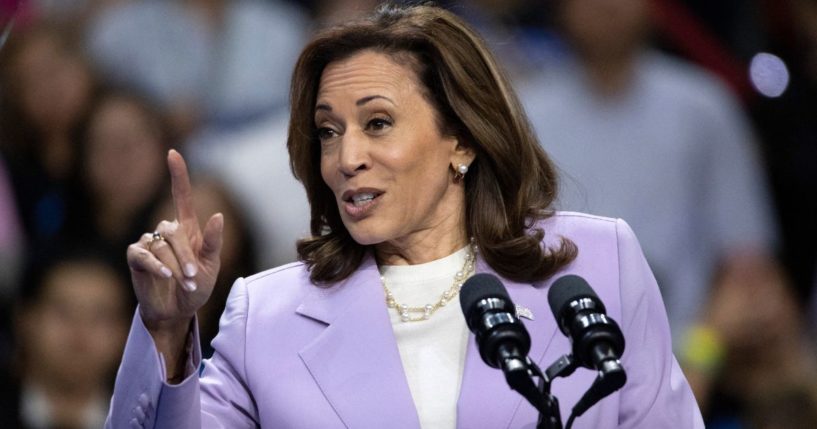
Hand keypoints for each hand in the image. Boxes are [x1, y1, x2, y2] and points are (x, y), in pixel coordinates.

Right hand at [127, 150, 223, 334]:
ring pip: (159, 245)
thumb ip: (214, 242)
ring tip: (183, 283)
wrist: (177, 310)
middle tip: (192, 276)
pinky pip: (143, 255)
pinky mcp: (136, 257)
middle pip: (173, 230)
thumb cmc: (196, 286)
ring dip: (173, 265)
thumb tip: (218, 215)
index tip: (173, 153)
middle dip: (184, 254)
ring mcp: (149, 243)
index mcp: (188, 229)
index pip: (180, 195)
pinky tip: (166, 277)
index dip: (177, 174)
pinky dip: (156, 266)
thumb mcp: (211, 266)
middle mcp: (166, 232)